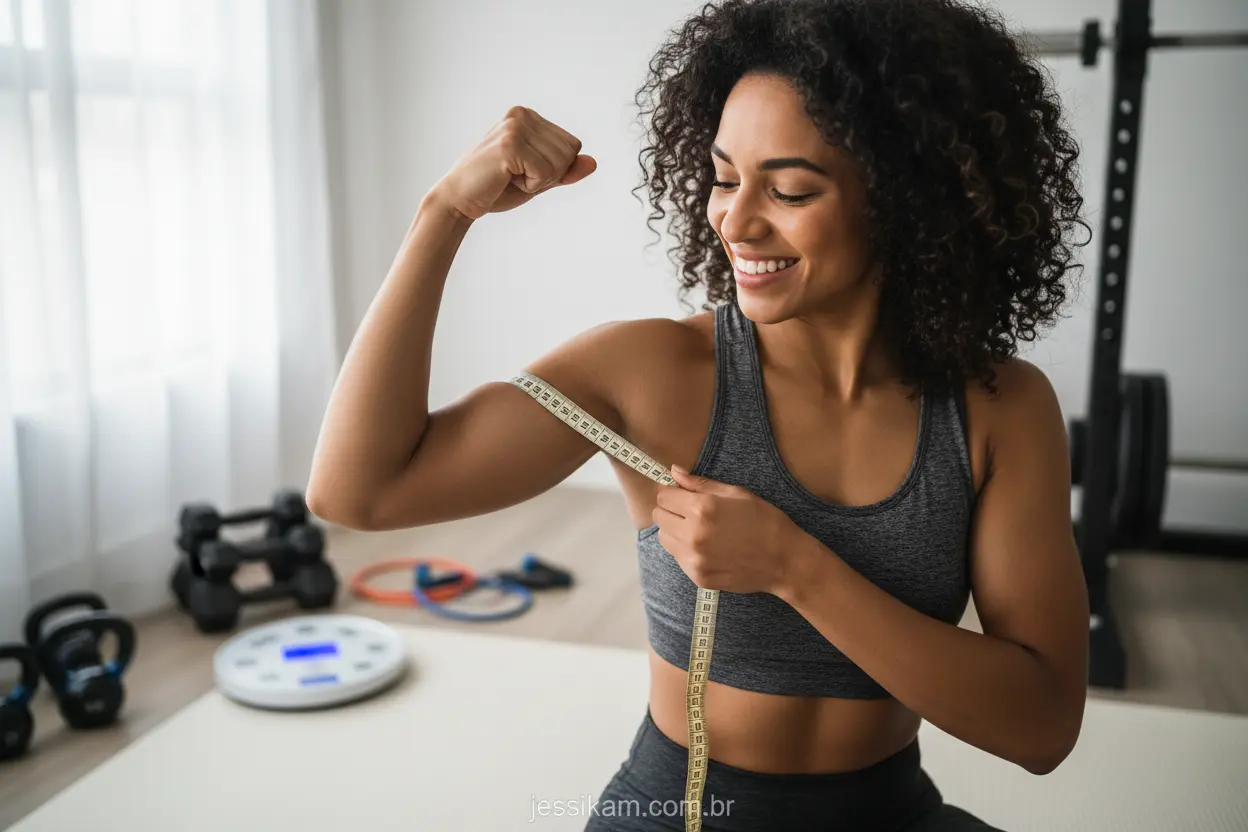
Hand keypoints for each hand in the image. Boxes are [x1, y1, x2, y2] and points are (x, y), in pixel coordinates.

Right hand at [429, 106, 596, 220]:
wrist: (459, 200)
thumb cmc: (496, 189)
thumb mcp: (539, 179)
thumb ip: (565, 171)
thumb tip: (593, 163)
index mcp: (528, 117)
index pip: (573, 145)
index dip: (556, 169)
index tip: (524, 171)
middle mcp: (522, 115)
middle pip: (570, 152)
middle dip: (549, 175)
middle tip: (516, 177)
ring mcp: (515, 127)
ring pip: (560, 162)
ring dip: (539, 181)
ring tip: (509, 177)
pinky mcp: (510, 144)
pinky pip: (545, 172)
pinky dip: (530, 186)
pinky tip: (506, 180)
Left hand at [654, 465, 805, 594]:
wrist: (784, 561)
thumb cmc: (764, 520)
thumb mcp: (736, 493)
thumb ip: (700, 484)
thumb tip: (674, 471)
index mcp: (702, 508)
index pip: (664, 496)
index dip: (673, 493)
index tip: (683, 495)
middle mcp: (693, 534)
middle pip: (660, 517)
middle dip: (671, 511)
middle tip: (691, 512)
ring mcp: (694, 559)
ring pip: (665, 539)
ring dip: (675, 531)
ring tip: (699, 530)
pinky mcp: (698, 577)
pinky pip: (678, 558)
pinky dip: (686, 550)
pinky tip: (708, 547)